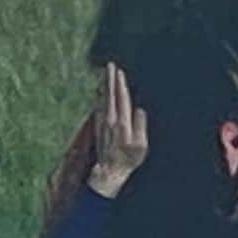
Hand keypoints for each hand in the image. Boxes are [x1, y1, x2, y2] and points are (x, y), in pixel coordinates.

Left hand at [88, 62, 148, 198]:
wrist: (108, 171)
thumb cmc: (127, 160)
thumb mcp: (140, 146)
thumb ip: (140, 126)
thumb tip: (140, 110)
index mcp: (122, 123)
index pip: (121, 98)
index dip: (120, 84)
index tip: (119, 72)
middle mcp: (110, 120)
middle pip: (110, 95)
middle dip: (110, 79)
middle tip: (109, 65)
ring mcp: (102, 123)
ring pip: (102, 99)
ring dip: (103, 85)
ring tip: (104, 74)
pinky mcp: (97, 127)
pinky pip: (98, 106)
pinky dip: (98, 96)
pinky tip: (99, 92)